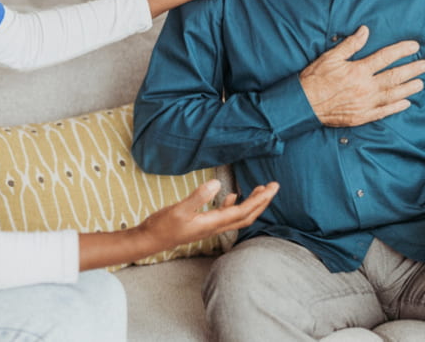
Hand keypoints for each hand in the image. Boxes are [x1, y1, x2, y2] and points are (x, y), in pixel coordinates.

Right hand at [135, 179, 277, 253]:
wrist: (150, 240)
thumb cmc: (163, 226)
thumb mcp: (179, 210)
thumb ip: (197, 197)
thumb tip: (217, 184)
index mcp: (213, 222)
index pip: (243, 211)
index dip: (259, 199)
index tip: (271, 187)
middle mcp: (215, 226)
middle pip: (247, 215)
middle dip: (262, 201)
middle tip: (274, 186)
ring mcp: (210, 225)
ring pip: (238, 215)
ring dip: (252, 203)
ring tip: (261, 189)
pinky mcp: (203, 223)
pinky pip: (225, 215)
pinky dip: (234, 205)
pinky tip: (233, 196)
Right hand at [298, 26, 424, 126]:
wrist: (304, 105)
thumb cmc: (315, 79)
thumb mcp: (330, 57)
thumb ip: (350, 45)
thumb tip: (365, 31)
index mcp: (358, 71)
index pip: (385, 57)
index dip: (402, 50)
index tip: (415, 46)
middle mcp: (365, 87)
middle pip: (394, 77)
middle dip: (412, 70)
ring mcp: (365, 104)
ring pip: (393, 95)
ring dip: (409, 89)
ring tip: (420, 83)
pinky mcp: (361, 116)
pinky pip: (383, 112)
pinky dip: (396, 108)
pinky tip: (406, 103)